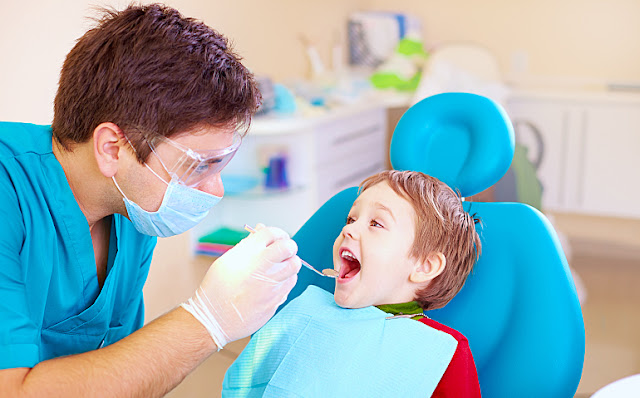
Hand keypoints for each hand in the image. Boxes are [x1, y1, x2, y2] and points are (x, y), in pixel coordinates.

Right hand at [182, 224, 300, 348]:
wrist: (213, 319)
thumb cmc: (217, 289)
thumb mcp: (227, 260)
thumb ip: (248, 244)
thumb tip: (261, 228)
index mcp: (247, 253)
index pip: (272, 233)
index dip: (277, 233)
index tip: (277, 238)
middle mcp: (261, 267)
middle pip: (289, 247)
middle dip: (288, 246)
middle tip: (283, 251)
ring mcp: (270, 285)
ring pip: (294, 265)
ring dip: (289, 263)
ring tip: (279, 267)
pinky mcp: (276, 300)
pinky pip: (290, 283)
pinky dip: (286, 279)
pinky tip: (276, 282)